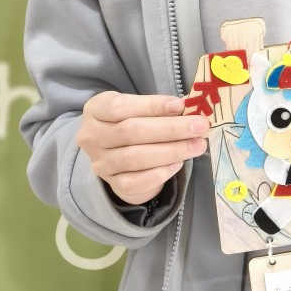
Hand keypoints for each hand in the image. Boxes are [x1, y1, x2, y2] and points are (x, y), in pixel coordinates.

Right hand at [76, 92, 209, 204]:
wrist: (118, 150)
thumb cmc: (132, 120)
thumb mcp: (137, 106)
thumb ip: (157, 108)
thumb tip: (188, 108)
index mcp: (96, 109)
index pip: (121, 107)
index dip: (152, 106)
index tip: (181, 105)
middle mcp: (91, 137)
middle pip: (131, 132)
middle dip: (170, 129)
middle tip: (199, 127)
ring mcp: (101, 163)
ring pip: (135, 158)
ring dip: (171, 151)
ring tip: (197, 145)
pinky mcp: (113, 185)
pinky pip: (135, 182)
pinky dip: (160, 173)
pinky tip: (178, 164)